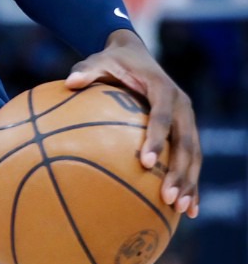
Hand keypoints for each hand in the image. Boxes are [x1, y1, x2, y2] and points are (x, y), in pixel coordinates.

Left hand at [65, 28, 201, 218]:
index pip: (162, 116)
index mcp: (163, 88)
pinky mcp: (186, 130)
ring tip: (182, 210)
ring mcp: (187, 119)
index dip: (157, 138)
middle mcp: (182, 104)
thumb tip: (69, 82)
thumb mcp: (99, 60)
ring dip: (189, 182)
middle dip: (179, 171)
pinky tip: (188, 209)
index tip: (146, 161)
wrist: (135, 54)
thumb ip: (86, 71)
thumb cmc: (113, 61)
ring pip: (193, 154)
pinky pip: (191, 158)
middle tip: (168, 197)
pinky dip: (191, 181)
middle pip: (185, 142)